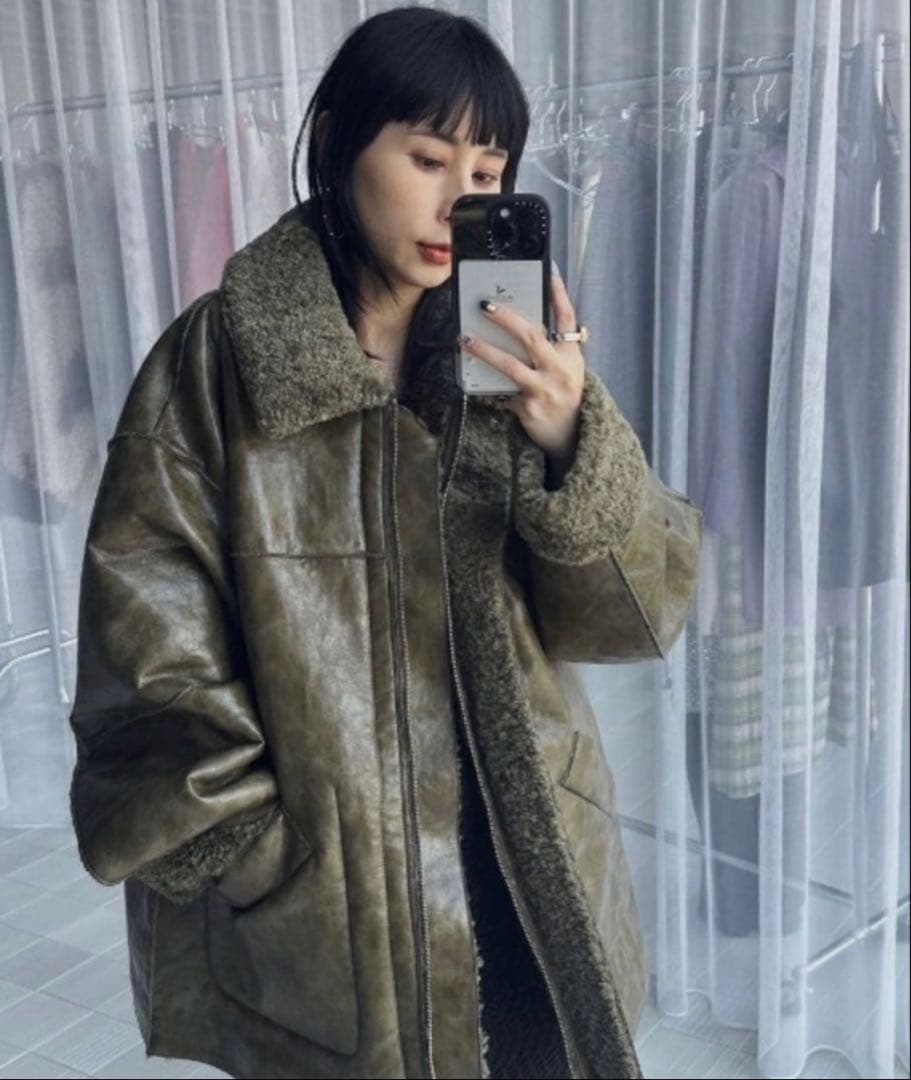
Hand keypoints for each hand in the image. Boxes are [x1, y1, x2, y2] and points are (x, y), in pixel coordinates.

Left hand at [457, 264, 584, 479]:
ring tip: (464, 339)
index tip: (548, 271)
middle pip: (532, 337)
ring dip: (485, 350)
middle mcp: (560, 369)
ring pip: (510, 365)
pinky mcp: (528, 408)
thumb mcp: (566, 367)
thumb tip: (517, 322)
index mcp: (571, 355)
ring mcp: (544, 390)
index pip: (566, 317)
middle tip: (485, 305)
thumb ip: (550, 346)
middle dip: (507, 319)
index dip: (558, 294)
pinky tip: (466, 375)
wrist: (570, 435)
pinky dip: (483, 383)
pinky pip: (500, 391)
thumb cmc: (563, 394)